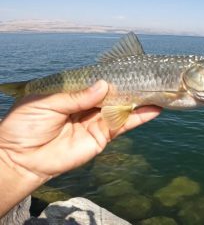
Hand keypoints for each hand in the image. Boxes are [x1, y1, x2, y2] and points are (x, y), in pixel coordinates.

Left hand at [0, 80, 160, 216]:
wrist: (20, 159)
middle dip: (131, 84)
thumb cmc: (24, 126)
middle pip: (114, 92)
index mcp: (73, 92)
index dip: (112, 74)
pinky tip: (155, 109)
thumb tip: (104, 85)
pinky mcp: (103, 136)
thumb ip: (76, 96)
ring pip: (123, 107)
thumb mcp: (46, 102)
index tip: (131, 66)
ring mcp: (97, 120)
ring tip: (161, 89)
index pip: (96, 79)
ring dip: (141, 99)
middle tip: (152, 76)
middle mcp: (88, 104)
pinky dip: (140, 117)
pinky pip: (123, 125)